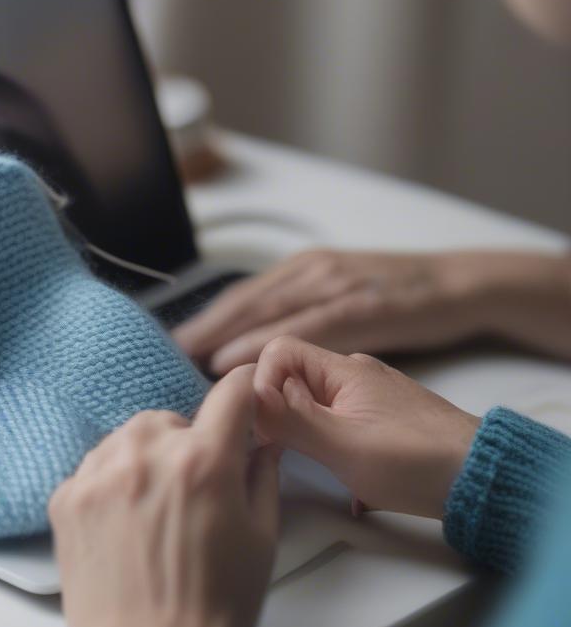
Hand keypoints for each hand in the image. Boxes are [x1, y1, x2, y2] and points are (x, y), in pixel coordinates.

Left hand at [49, 365, 279, 626]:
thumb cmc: (217, 606)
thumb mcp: (262, 540)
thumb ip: (263, 478)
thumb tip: (263, 444)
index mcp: (203, 462)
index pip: (229, 394)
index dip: (243, 392)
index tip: (242, 400)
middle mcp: (145, 456)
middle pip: (169, 418)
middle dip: (185, 442)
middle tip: (192, 488)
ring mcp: (97, 476)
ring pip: (125, 439)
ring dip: (142, 459)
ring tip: (151, 509)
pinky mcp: (64, 500)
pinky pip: (90, 469)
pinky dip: (108, 484)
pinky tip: (121, 524)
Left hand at [175, 249, 483, 374]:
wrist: (460, 283)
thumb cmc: (396, 297)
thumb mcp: (339, 298)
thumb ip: (299, 316)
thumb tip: (256, 349)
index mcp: (301, 270)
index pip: (241, 295)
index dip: (204, 318)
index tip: (171, 342)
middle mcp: (310, 272)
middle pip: (243, 300)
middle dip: (202, 326)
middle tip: (165, 353)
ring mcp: (334, 285)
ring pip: (266, 309)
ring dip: (222, 333)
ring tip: (188, 357)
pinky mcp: (361, 305)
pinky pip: (302, 326)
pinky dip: (264, 341)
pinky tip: (235, 357)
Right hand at [254, 336, 479, 518]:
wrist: (484, 480)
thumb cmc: (419, 461)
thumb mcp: (343, 445)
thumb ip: (290, 419)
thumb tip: (247, 397)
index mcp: (342, 369)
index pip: (277, 352)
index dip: (259, 383)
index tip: (263, 422)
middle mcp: (352, 375)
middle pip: (290, 379)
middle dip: (276, 413)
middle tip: (281, 449)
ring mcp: (368, 398)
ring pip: (311, 404)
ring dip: (302, 434)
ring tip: (315, 464)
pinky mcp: (380, 421)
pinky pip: (334, 423)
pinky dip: (327, 447)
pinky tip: (345, 479)